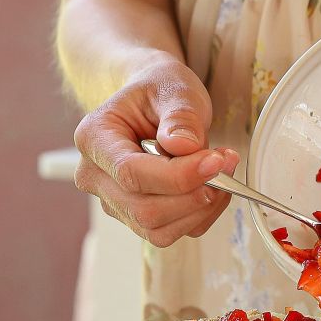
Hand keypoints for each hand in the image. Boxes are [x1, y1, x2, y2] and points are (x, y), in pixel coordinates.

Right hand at [74, 55, 238, 246]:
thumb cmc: (158, 91)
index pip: (131, 173)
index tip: (215, 162)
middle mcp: (96, 177)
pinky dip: (201, 215)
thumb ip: (180, 114)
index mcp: (94, 139)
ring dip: (201, 207)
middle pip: (145, 210)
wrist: (154, 103)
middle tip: (225, 163)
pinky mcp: (136, 217)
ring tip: (222, 172)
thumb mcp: (174, 88)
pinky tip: (213, 186)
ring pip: (159, 230)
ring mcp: (115, 202)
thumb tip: (185, 147)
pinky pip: (173, 232)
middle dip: (194, 193)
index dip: (178, 176)